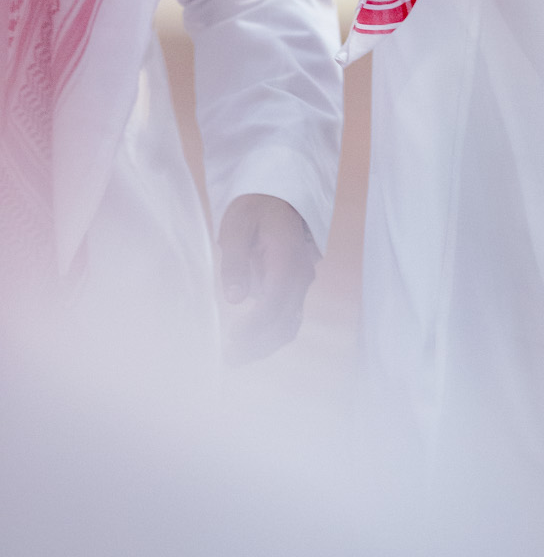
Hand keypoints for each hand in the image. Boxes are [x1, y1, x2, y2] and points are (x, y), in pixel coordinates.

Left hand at [218, 193, 318, 363]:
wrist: (277, 198)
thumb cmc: (255, 209)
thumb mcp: (237, 226)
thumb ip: (235, 262)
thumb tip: (234, 298)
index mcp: (288, 257)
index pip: (276, 300)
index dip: (256, 324)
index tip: (232, 337)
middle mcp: (301, 275)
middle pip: (286, 320)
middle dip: (258, 344)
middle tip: (229, 358)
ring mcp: (300, 284)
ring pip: (290, 325)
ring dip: (265, 345)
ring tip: (236, 358)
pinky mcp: (293, 290)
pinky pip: (288, 319)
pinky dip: (270, 336)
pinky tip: (249, 345)